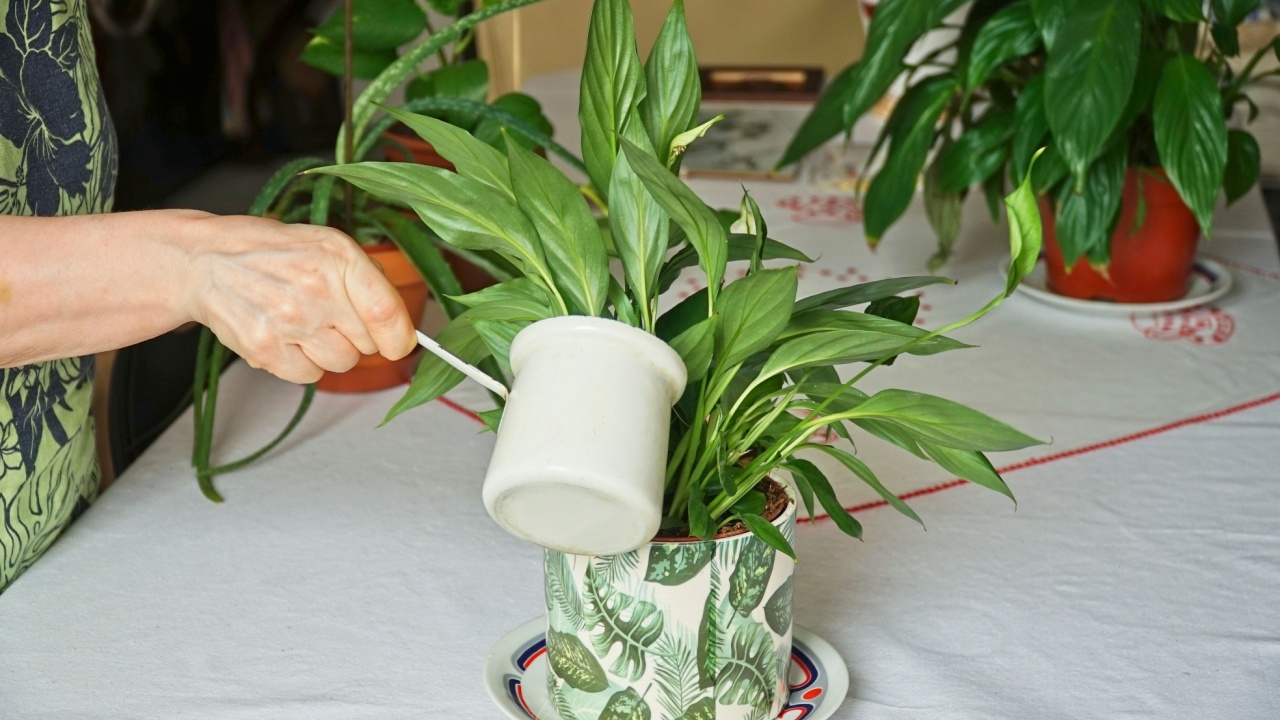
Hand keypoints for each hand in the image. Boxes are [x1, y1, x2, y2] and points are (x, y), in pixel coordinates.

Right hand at [180, 213, 416, 383]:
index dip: (399, 337)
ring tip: (304, 324)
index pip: (385, 312)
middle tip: (330, 317)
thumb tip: (401, 326)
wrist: (206, 261)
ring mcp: (289, 321)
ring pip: (341, 363)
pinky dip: (302, 364)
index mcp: (337, 257)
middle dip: (358, 337)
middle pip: (367, 344)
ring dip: (330, 352)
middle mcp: (316, 289)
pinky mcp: (266, 348)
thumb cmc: (272, 253)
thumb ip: (367, 279)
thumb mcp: (326, 245)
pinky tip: (285, 337)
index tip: (399, 343)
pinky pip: (309, 376)